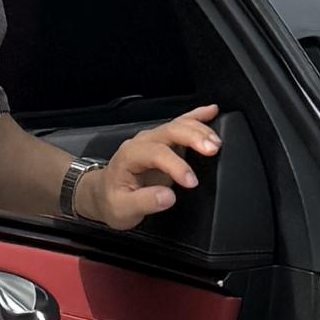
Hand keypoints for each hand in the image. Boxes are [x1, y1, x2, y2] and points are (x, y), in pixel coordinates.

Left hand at [79, 103, 221, 230]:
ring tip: (217, 142)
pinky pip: (181, 124)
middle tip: (213, 149)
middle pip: (170, 131)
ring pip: (178, 126)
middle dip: (193, 137)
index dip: (176, 165)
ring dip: (199, 130)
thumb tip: (168, 197)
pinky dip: (197, 116)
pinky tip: (212, 111)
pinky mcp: (164, 142)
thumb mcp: (123, 209)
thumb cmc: (112, 200)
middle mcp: (142, 142)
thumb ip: (144, 202)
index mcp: (130, 156)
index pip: (156, 153)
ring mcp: (154, 139)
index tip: (191, 182)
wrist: (103, 193)